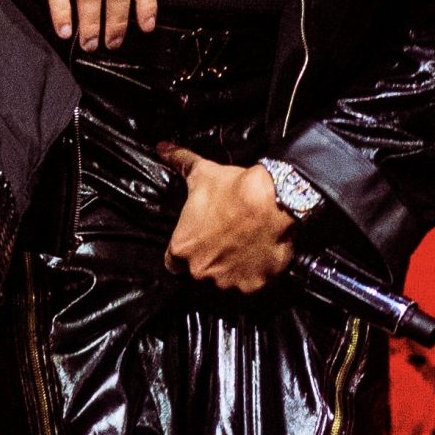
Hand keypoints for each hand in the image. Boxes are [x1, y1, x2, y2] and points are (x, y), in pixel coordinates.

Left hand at [158, 144, 295, 291]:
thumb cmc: (232, 189)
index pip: (172, 263)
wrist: (273, 201)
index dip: (183, 253)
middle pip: (199, 274)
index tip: (196, 242)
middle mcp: (200, 271)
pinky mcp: (252, 287)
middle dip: (208, 261)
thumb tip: (162, 147)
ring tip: (242, 249)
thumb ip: (179, 163)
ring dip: (230, 270)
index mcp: (182, 248)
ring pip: (224, 283)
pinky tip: (258, 256)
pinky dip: (253, 274)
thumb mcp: (201, 174)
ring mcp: (227, 282)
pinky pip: (249, 285)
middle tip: (223, 243)